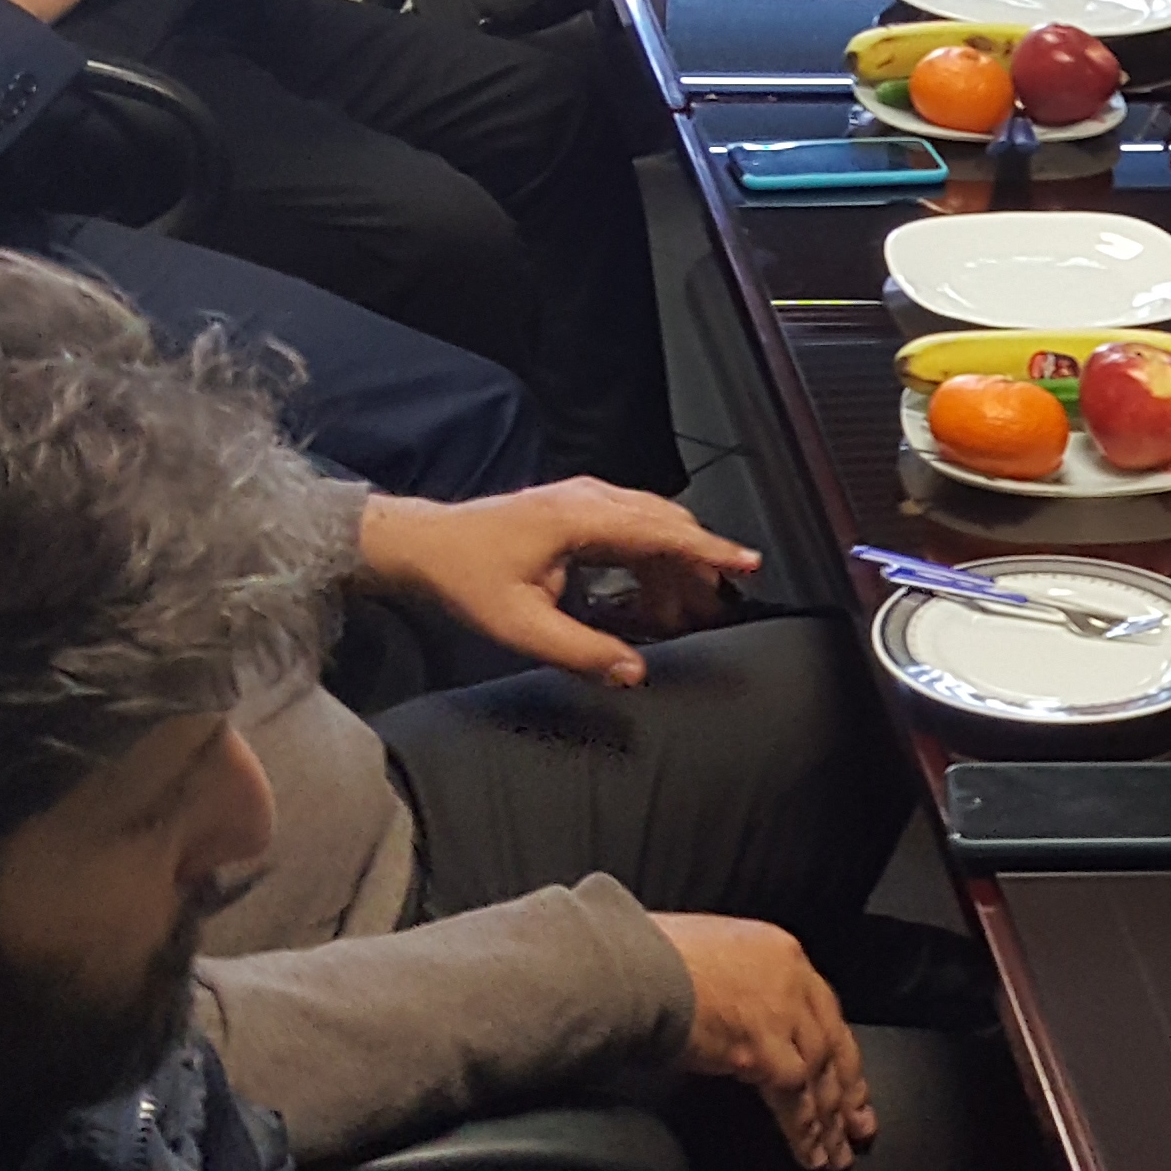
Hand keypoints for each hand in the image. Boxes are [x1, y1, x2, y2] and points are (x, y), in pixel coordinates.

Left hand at [353, 481, 757, 686]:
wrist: (422, 544)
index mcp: (580, 518)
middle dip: (698, 567)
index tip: (748, 563)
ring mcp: (584, 499)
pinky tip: (649, 598)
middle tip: (716, 609)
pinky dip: (651, 561)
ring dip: (673, 567)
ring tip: (683, 614)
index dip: (710, 549)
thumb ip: (581, 650)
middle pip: (667, 524)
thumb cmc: (464, 576)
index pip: (663, 530)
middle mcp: (589, 499)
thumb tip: (634, 671)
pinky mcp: (577, 510)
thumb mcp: (520, 624)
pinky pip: (632, 529)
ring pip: (653, 526)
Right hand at [665, 913, 877, 1170]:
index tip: (846, 1075)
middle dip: (848, 1089)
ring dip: (829, 1122)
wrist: (629, 964)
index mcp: (780, 953)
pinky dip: (804, 1131)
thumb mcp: (708, 956)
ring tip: (836, 1155)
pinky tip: (811, 1155)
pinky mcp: (762, 1050)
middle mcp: (792, 981)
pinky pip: (795, 1100)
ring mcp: (781, 1015)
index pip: (822, 1007)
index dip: (836, 1048)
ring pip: (820, 1077)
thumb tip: (732, 1014)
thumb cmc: (648, 955)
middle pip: (832, 1044)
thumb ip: (734, 984)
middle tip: (860, 1124)